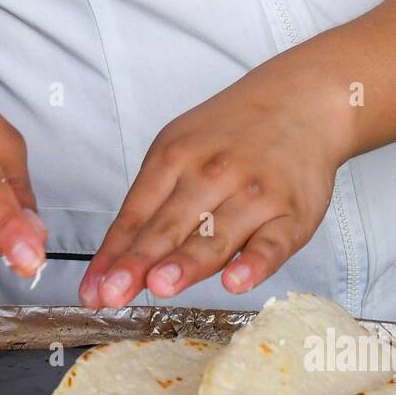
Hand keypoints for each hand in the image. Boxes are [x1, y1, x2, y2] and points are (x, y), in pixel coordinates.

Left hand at [80, 65, 351, 306]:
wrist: (303, 102)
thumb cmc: (235, 135)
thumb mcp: (181, 149)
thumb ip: (152, 206)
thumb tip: (115, 264)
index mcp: (174, 158)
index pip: (135, 216)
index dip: (112, 256)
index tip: (92, 290)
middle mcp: (212, 175)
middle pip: (169, 226)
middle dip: (139, 261)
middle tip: (114, 292)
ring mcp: (253, 196)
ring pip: (216, 236)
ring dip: (187, 262)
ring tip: (161, 286)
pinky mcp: (292, 215)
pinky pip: (272, 243)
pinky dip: (255, 263)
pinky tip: (236, 281)